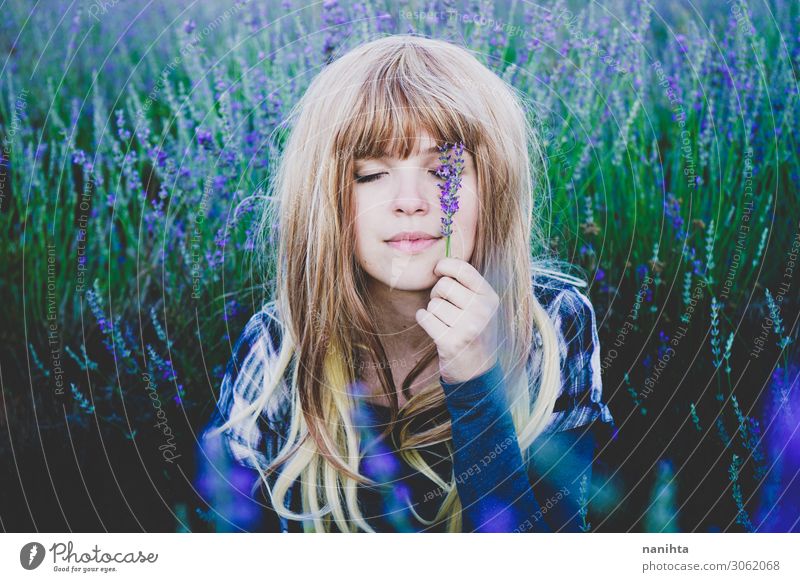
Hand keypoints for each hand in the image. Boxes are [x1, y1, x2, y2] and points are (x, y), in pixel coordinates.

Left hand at [414, 257, 500, 383]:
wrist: (477, 371)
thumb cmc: (474, 331)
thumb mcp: (482, 307)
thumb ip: (467, 285)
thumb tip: (441, 263)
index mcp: (490, 298)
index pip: (463, 269)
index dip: (444, 265)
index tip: (438, 270)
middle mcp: (482, 311)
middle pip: (443, 285)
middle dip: (437, 294)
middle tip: (445, 306)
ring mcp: (467, 328)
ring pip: (432, 304)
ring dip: (432, 311)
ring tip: (445, 322)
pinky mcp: (451, 342)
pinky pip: (424, 318)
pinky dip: (424, 320)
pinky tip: (434, 328)